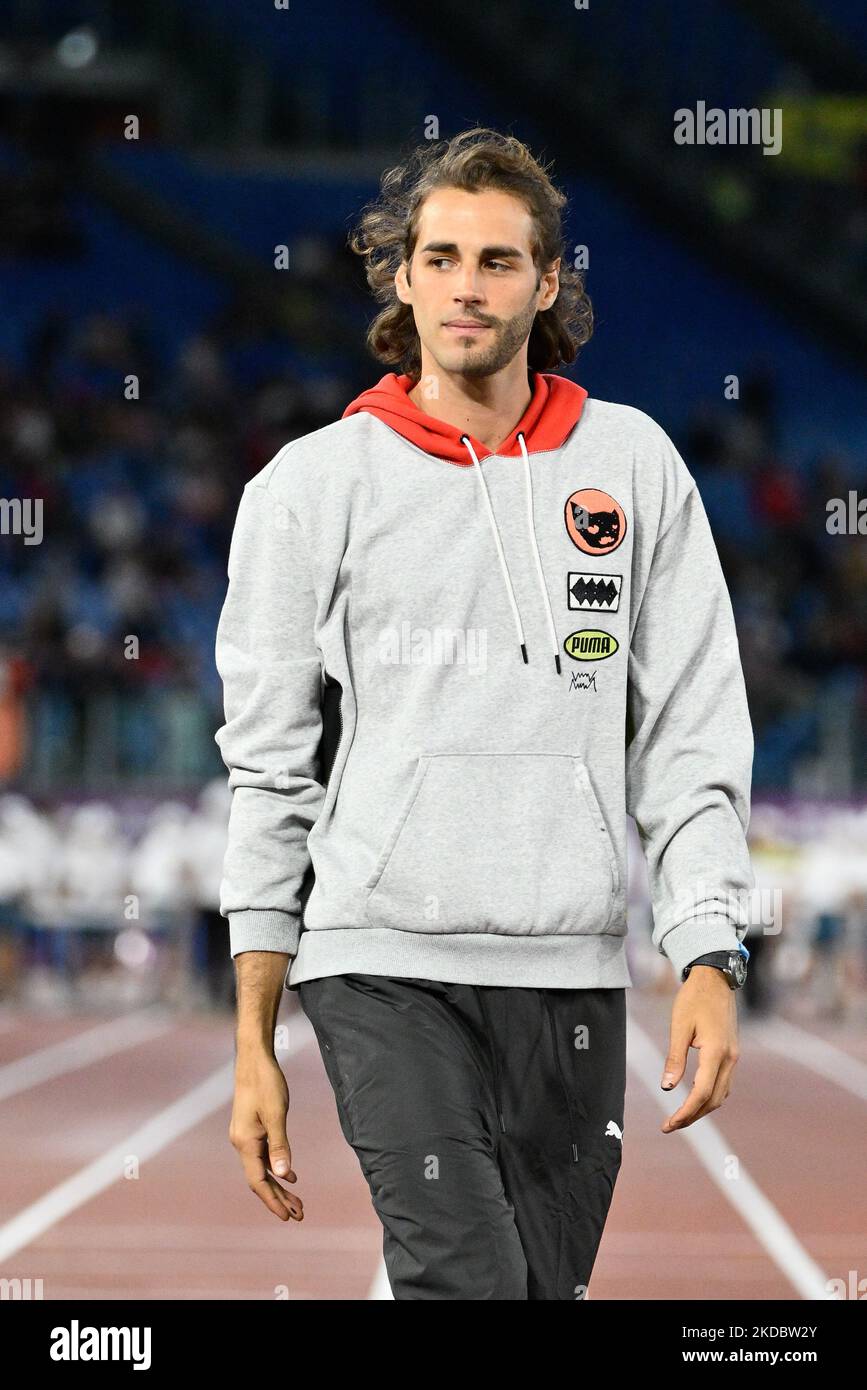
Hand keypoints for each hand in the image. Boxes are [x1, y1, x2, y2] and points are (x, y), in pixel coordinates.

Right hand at [230, 1049, 303, 1220]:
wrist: (253, 1060)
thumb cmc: (266, 1083)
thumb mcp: (277, 1114)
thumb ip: (280, 1145)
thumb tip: (282, 1175)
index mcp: (246, 1143)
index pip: (258, 1182)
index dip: (273, 1201)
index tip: (288, 1217)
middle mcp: (241, 1143)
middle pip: (260, 1179)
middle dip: (279, 1198)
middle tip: (299, 1214)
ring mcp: (244, 1137)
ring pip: (262, 1169)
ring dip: (278, 1185)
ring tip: (297, 1201)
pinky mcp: (250, 1129)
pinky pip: (262, 1156)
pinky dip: (275, 1167)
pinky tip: (289, 1175)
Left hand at [659, 966, 739, 1131]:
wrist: (716, 978)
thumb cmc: (694, 999)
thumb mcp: (679, 1026)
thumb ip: (674, 1058)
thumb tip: (666, 1087)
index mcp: (717, 1052)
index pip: (702, 1092)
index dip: (685, 1112)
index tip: (668, 1123)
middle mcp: (730, 1058)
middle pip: (713, 1099)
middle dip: (692, 1116)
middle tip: (669, 1125)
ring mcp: (734, 1057)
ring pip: (721, 1094)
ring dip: (702, 1109)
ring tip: (680, 1116)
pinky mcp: (732, 1053)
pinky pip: (724, 1083)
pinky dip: (710, 1096)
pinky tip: (695, 1098)